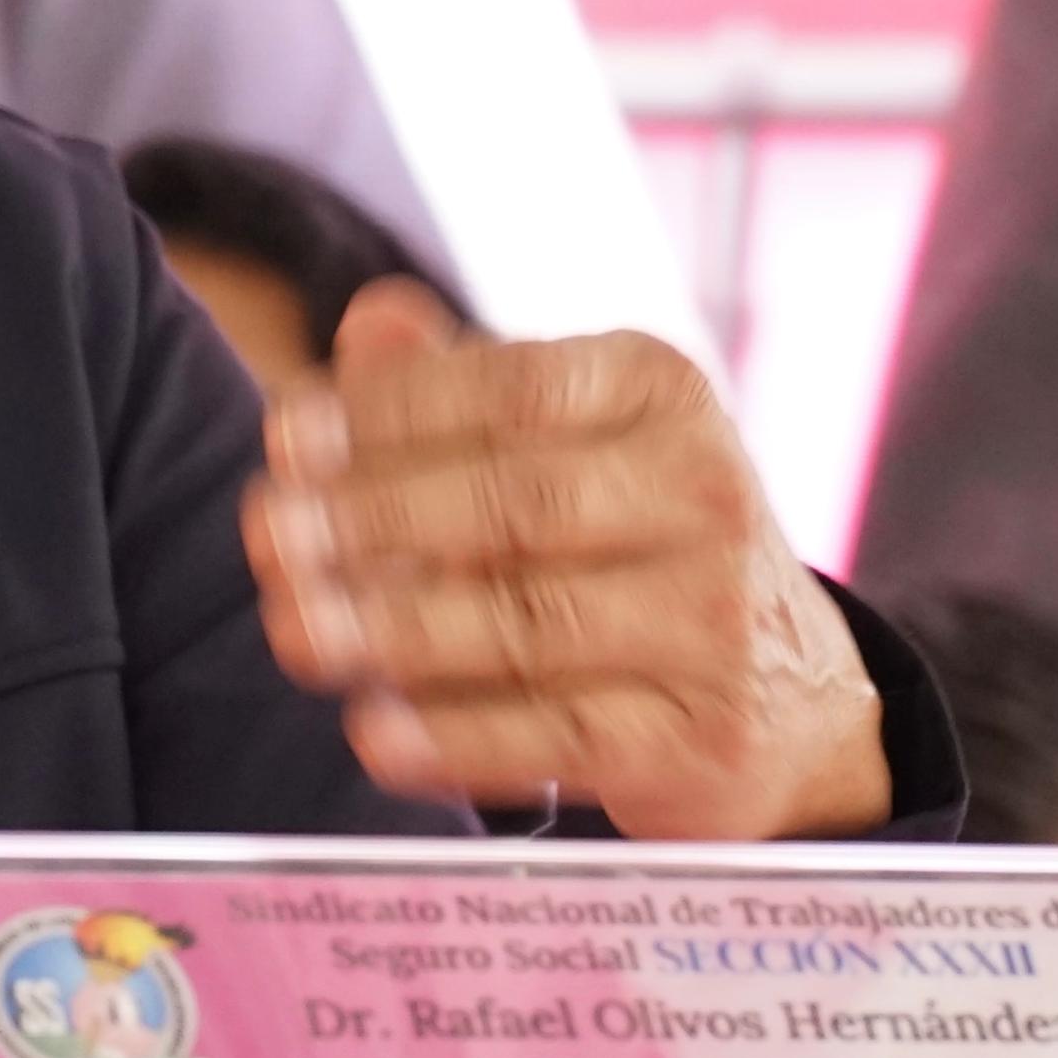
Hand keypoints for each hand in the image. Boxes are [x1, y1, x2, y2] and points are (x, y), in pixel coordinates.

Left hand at [240, 280, 891, 840]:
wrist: (788, 698)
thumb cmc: (629, 541)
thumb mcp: (564, 441)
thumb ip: (456, 385)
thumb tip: (369, 321)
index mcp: (658, 393)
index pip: (512, 388)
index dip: (388, 412)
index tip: (284, 433)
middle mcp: (705, 494)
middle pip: (515, 503)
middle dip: (373, 519)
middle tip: (268, 535)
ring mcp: (712, 620)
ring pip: (530, 621)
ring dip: (393, 628)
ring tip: (295, 629)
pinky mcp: (702, 735)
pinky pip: (560, 735)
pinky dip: (457, 736)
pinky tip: (375, 731)